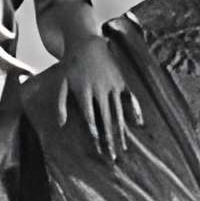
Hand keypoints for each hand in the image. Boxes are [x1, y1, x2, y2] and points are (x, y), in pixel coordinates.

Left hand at [53, 37, 137, 158]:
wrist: (86, 43)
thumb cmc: (71, 66)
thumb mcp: (61, 83)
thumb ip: (60, 103)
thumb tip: (60, 124)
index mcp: (84, 91)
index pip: (90, 117)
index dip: (95, 132)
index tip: (98, 147)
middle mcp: (100, 90)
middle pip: (106, 119)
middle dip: (110, 139)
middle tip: (113, 157)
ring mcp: (112, 86)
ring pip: (118, 112)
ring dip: (121, 131)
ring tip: (124, 148)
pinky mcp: (121, 81)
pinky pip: (130, 98)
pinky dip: (135, 110)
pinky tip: (139, 124)